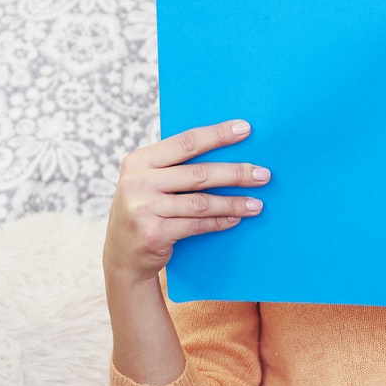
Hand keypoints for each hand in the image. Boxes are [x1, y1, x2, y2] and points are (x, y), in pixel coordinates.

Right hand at [105, 121, 269, 284]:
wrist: (122, 256)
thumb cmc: (145, 211)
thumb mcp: (148, 183)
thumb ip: (173, 167)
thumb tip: (225, 150)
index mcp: (139, 161)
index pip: (185, 143)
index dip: (217, 135)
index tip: (245, 129)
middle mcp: (138, 182)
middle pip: (198, 173)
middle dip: (235, 173)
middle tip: (263, 175)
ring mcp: (143, 209)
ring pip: (201, 202)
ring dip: (233, 203)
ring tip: (257, 204)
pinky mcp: (154, 233)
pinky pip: (196, 225)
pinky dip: (219, 222)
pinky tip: (236, 219)